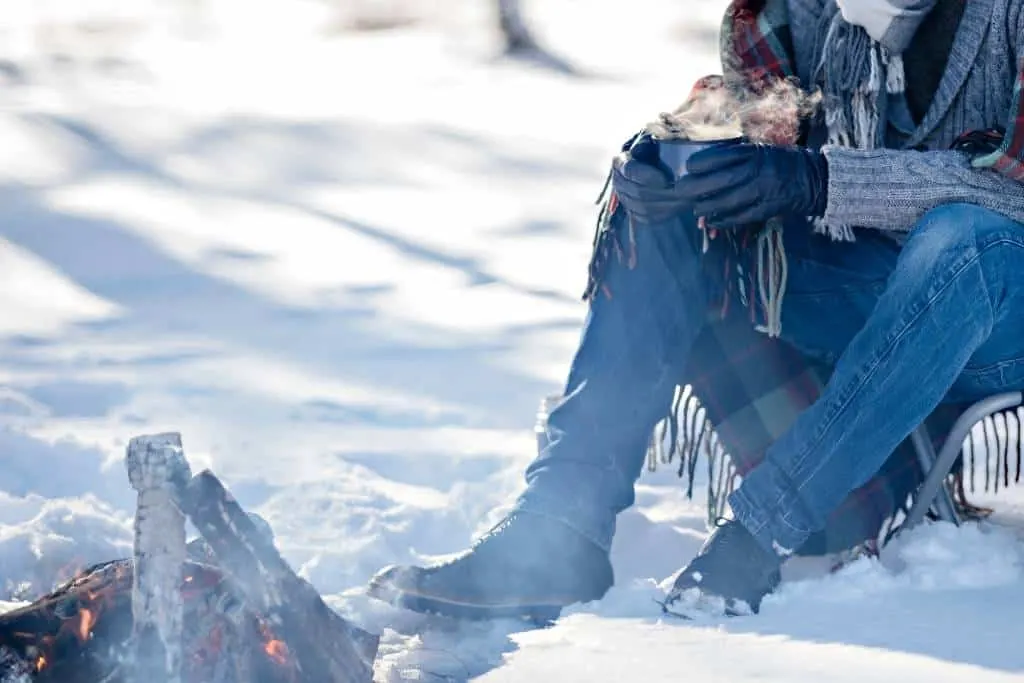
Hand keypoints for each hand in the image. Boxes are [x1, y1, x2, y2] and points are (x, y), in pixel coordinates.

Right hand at [609, 135, 687, 224]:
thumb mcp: (656, 136)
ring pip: (643, 208)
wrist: (655, 159)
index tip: (665, 179)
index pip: (630, 170)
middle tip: (685, 191)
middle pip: (638, 192)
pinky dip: (665, 214)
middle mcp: (619, 181)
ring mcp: (624, 198)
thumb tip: (667, 140)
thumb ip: (658, 137)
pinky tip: (681, 207)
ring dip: (667, 205)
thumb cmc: (657, 144)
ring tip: (688, 199)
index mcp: (621, 160)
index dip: (646, 176)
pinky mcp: (633, 211)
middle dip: (663, 194)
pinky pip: (647, 218)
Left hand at [678, 143, 828, 227]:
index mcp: (755, 153)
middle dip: (697, 186)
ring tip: (696, 209)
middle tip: (680, 190)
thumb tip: (705, 165)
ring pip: (729, 201)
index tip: (689, 167)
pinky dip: (724, 221)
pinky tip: (712, 222)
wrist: (814, 179)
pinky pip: (741, 217)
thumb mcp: (761, 150)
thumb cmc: (782, 162)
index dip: (702, 162)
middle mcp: (758, 171)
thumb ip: (738, 155)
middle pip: (721, 180)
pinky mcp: (768, 208)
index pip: (723, 156)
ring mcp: (763, 191)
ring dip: (708, 207)